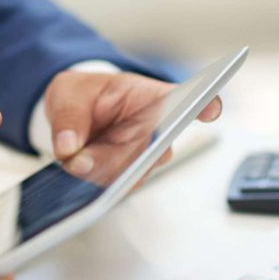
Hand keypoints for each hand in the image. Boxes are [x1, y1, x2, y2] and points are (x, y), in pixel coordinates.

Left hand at [45, 71, 221, 178]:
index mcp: (148, 97)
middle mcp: (155, 128)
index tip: (210, 109)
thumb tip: (70, 150)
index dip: (202, 104)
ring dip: (100, 171)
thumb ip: (69, 119)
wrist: (73, 112)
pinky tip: (80, 171)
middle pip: (153, 150)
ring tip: (75, 160)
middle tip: (79, 159)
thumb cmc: (81, 94)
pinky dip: (95, 181)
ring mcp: (145, 154)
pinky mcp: (129, 174)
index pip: (183, 99)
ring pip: (133, 173)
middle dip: (113, 158)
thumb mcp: (68, 94)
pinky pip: (119, 185)